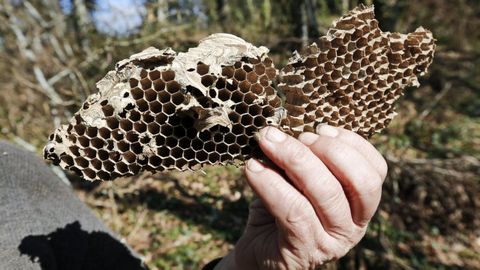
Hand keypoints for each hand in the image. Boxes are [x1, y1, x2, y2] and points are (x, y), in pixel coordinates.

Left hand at [215, 126, 386, 269]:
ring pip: (326, 192)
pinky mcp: (305, 250)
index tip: (321, 128)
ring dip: (295, 159)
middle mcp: (355, 225)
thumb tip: (286, 126)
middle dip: (326, 149)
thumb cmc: (280, 207)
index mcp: (359, 204)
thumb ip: (304, 157)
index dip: (353, 144)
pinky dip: (270, 183)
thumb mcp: (297, 179)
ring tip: (268, 142)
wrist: (258, 250)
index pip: (375, 170)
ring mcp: (333, 241)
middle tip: (295, 135)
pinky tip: (252, 168)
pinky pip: (293, 210)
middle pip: (357, 180)